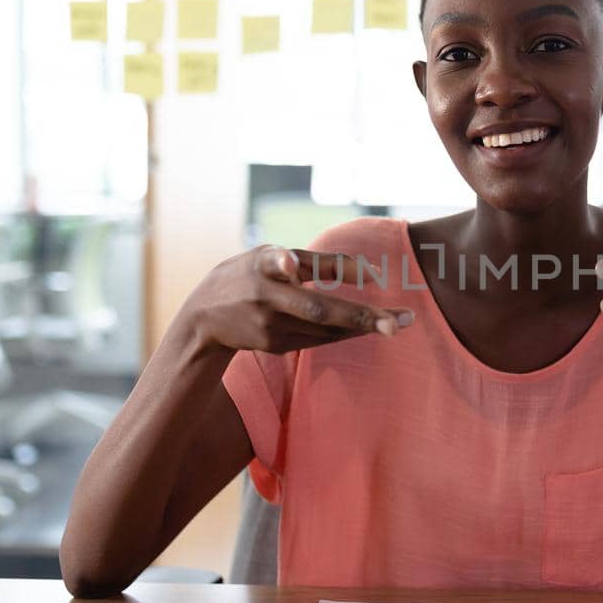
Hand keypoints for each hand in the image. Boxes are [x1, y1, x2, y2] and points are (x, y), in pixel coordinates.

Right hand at [180, 245, 412, 355]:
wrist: (203, 319)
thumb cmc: (250, 276)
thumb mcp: (271, 256)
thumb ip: (317, 262)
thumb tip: (369, 273)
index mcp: (265, 264)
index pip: (301, 264)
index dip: (326, 268)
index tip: (351, 272)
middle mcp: (267, 295)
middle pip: (319, 308)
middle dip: (359, 316)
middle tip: (397, 322)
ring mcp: (270, 326)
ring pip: (326, 328)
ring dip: (364, 325)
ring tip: (400, 321)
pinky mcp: (276, 345)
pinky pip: (320, 338)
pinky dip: (346, 331)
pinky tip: (370, 326)